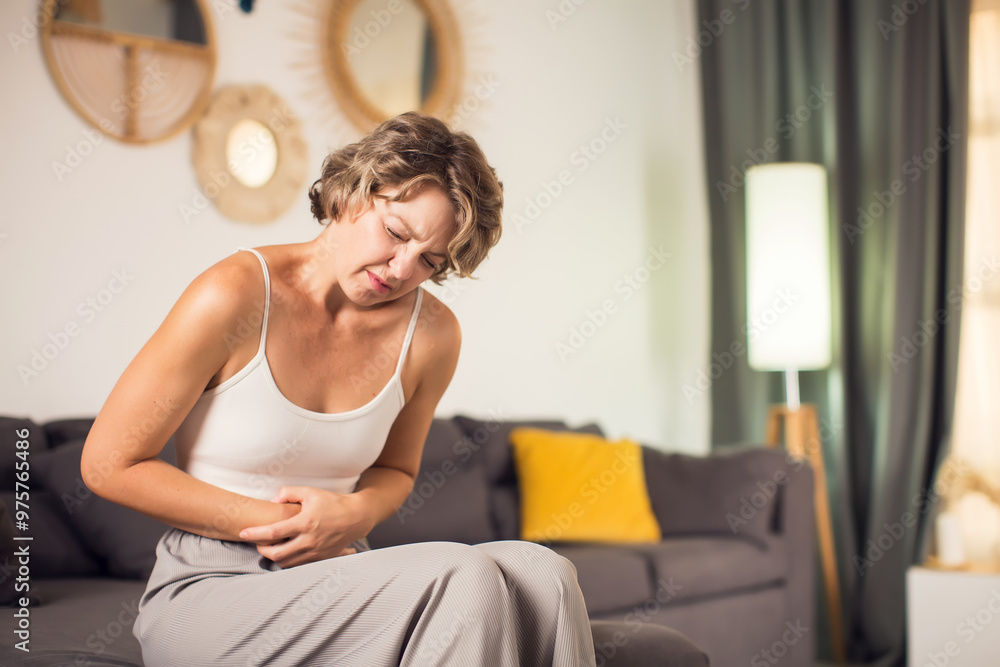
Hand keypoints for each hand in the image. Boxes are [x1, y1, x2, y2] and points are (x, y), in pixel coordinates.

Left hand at [238, 486, 373, 567]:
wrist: (357, 517)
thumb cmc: (333, 503)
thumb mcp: (310, 492)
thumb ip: (288, 493)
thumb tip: (272, 501)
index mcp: (305, 523)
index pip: (273, 532)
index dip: (255, 533)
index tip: (243, 532)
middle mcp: (309, 541)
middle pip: (276, 554)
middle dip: (262, 549)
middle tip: (258, 542)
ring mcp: (315, 552)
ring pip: (286, 563)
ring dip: (274, 557)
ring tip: (271, 547)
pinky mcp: (320, 558)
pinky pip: (298, 565)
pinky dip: (288, 560)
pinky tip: (286, 551)